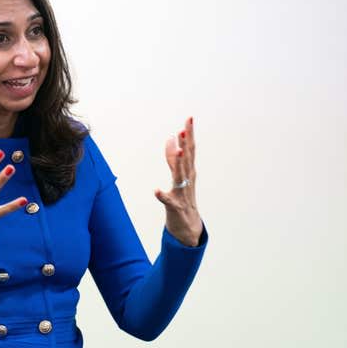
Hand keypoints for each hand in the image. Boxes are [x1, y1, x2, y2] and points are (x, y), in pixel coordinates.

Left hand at [154, 117, 203, 246]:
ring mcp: (182, 194)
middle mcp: (187, 180)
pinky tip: (156, 190)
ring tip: (178, 150)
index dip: (189, 134)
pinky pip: (168, 201)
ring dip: (178, 163)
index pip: (190, 150)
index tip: (189, 119)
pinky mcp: (175, 207)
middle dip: (187, 143)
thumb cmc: (183, 199)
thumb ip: (174, 157)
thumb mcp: (178, 175)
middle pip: (188, 159)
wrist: (189, 228)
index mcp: (188, 172)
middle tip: (186, 127)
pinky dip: (163, 196)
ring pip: (180, 176)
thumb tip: (171, 137)